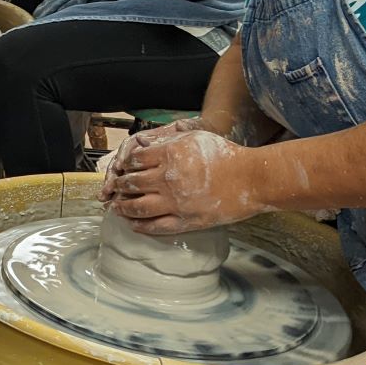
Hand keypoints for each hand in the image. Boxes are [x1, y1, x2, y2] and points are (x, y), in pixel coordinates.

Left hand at [101, 128, 265, 233]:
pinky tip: (133, 225)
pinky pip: (156, 226)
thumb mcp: (193, 137)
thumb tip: (143, 145)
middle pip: (132, 184)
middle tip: (114, 188)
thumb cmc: (224, 154)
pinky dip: (141, 226)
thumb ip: (166, 142)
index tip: (122, 167)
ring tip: (116, 208)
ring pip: (138, 208)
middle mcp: (168, 179)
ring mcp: (176, 203)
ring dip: (123, 208)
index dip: (125, 164)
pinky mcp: (187, 221)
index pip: (134, 161)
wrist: (251, 179)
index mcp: (169, 156)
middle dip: (119, 186)